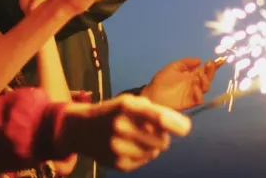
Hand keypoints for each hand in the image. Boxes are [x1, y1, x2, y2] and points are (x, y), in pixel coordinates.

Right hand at [56, 94, 191, 171]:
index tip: (186, 128)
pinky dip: (142, 155)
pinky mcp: (117, 163)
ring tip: (137, 138)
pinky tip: (129, 147)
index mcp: (127, 107)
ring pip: (155, 152)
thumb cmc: (112, 113)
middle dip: (162, 135)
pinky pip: (144, 161)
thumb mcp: (129, 102)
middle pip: (163, 140)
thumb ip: (155, 111)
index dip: (176, 124)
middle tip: (149, 130)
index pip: (159, 118)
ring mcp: (118, 148)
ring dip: (152, 145)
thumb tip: (181, 126)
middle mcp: (122, 127)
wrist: (79, 129)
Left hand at [141, 57, 225, 109]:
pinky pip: (200, 99)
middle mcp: (194, 83)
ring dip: (205, 80)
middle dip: (211, 71)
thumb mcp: (173, 67)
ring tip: (198, 76)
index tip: (220, 59)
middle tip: (209, 65)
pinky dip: (199, 93)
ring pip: (206, 88)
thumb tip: (200, 60)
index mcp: (191, 75)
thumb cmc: (161, 81)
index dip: (213, 65)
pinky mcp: (190, 102)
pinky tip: (194, 87)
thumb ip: (186, 62)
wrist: (152, 95)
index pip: (205, 69)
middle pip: (208, 78)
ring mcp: (193, 93)